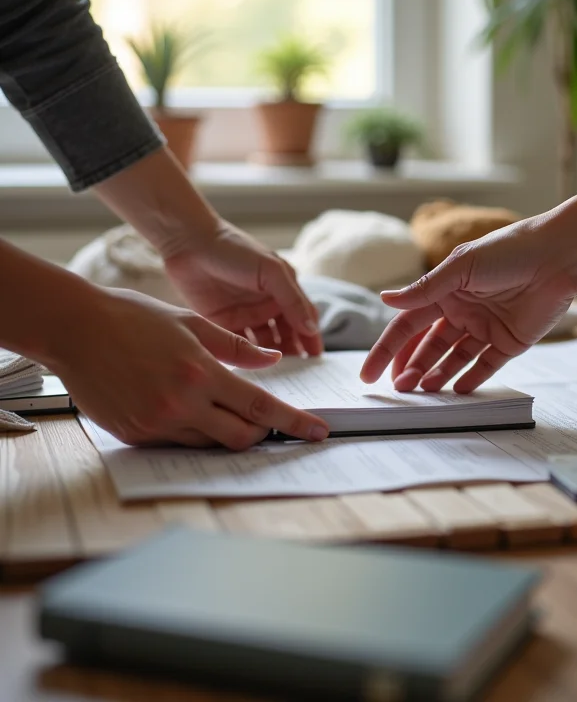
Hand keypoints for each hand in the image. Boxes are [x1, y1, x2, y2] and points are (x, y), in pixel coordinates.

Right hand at [46, 288, 328, 448]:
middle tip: (264, 420)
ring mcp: (156, 424)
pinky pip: (177, 443)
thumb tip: (273, 357)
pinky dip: (191, 429)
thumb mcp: (190, 323)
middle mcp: (181, 404)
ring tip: (214, 404)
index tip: (318, 431)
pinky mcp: (135, 435)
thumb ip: (236, 346)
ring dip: (223, 429)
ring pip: (209, 443)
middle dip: (261, 433)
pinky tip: (180, 405)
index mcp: (201, 373)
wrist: (73, 328)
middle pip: (240, 437)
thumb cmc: (133, 317)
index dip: (294, 422)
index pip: (260, 408)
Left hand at [163, 220, 322, 355]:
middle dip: (293, 351)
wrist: (190, 243)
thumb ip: (293, 300)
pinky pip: (240, 344)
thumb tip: (312, 329)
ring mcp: (246, 314)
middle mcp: (266, 304)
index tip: (316, 357)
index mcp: (282, 289)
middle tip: (297, 370)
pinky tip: (252, 366)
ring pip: (264, 342)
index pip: (302, 318)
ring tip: (277, 371)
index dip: (311, 337)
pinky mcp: (223, 323)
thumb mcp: (272, 271)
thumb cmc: (236, 250)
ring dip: (271, 356)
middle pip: (285, 334)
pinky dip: (248, 356)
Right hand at [360, 222, 576, 392]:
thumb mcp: (462, 267)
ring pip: (453, 359)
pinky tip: (456, 390)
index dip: (387, 349)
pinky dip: (471, 379)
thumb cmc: (509, 250)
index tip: (370, 373)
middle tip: (400, 389)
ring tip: (424, 392)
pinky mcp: (509, 341)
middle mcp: (462, 311)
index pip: (408, 325)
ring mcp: (484, 328)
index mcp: (444, 292)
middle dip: (411, 368)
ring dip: (436, 375)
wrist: (560, 256)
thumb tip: (386, 299)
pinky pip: (485, 365)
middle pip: (427, 346)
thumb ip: (425, 289)